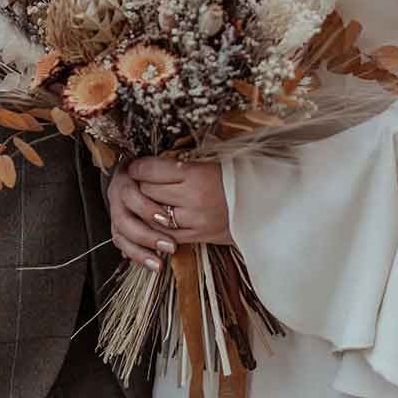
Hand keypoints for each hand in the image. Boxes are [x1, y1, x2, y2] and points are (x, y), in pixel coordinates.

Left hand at [109, 158, 231, 270]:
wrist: (263, 204)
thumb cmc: (237, 177)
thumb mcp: (212, 162)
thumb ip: (183, 164)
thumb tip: (154, 161)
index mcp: (197, 174)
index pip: (153, 170)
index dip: (139, 168)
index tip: (134, 166)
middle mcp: (193, 198)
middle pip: (149, 191)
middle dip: (141, 185)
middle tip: (139, 181)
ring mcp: (195, 219)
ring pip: (154, 215)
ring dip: (146, 207)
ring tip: (146, 199)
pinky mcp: (199, 236)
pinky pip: (167, 234)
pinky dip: (157, 226)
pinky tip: (156, 219)